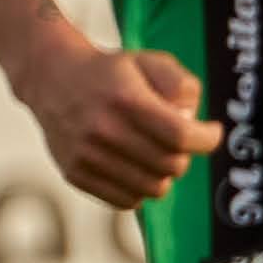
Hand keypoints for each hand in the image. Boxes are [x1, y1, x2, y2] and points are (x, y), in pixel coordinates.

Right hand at [21, 41, 225, 207]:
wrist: (51, 78)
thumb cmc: (112, 72)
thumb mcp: (150, 61)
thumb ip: (182, 86)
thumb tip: (192, 121)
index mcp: (126, 99)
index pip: (181, 135)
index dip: (207, 139)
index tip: (211, 132)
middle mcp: (103, 130)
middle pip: (171, 165)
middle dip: (184, 154)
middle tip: (176, 140)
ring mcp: (87, 155)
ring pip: (153, 188)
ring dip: (163, 174)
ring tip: (154, 152)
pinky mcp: (75, 174)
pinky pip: (127, 201)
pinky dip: (139, 189)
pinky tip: (135, 166)